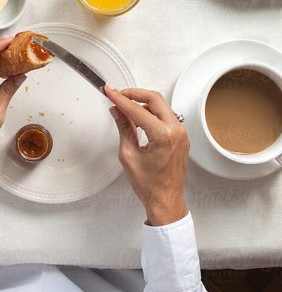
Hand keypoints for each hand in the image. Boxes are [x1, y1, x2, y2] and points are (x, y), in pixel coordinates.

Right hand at [105, 87, 189, 225]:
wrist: (165, 200)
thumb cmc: (149, 185)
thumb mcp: (128, 155)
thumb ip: (124, 128)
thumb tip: (117, 111)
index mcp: (164, 136)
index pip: (138, 110)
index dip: (121, 99)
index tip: (110, 91)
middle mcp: (176, 131)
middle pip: (154, 99)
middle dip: (134, 94)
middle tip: (117, 94)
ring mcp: (181, 133)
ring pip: (161, 105)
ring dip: (143, 102)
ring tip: (125, 105)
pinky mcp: (180, 136)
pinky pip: (165, 116)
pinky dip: (151, 112)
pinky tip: (138, 116)